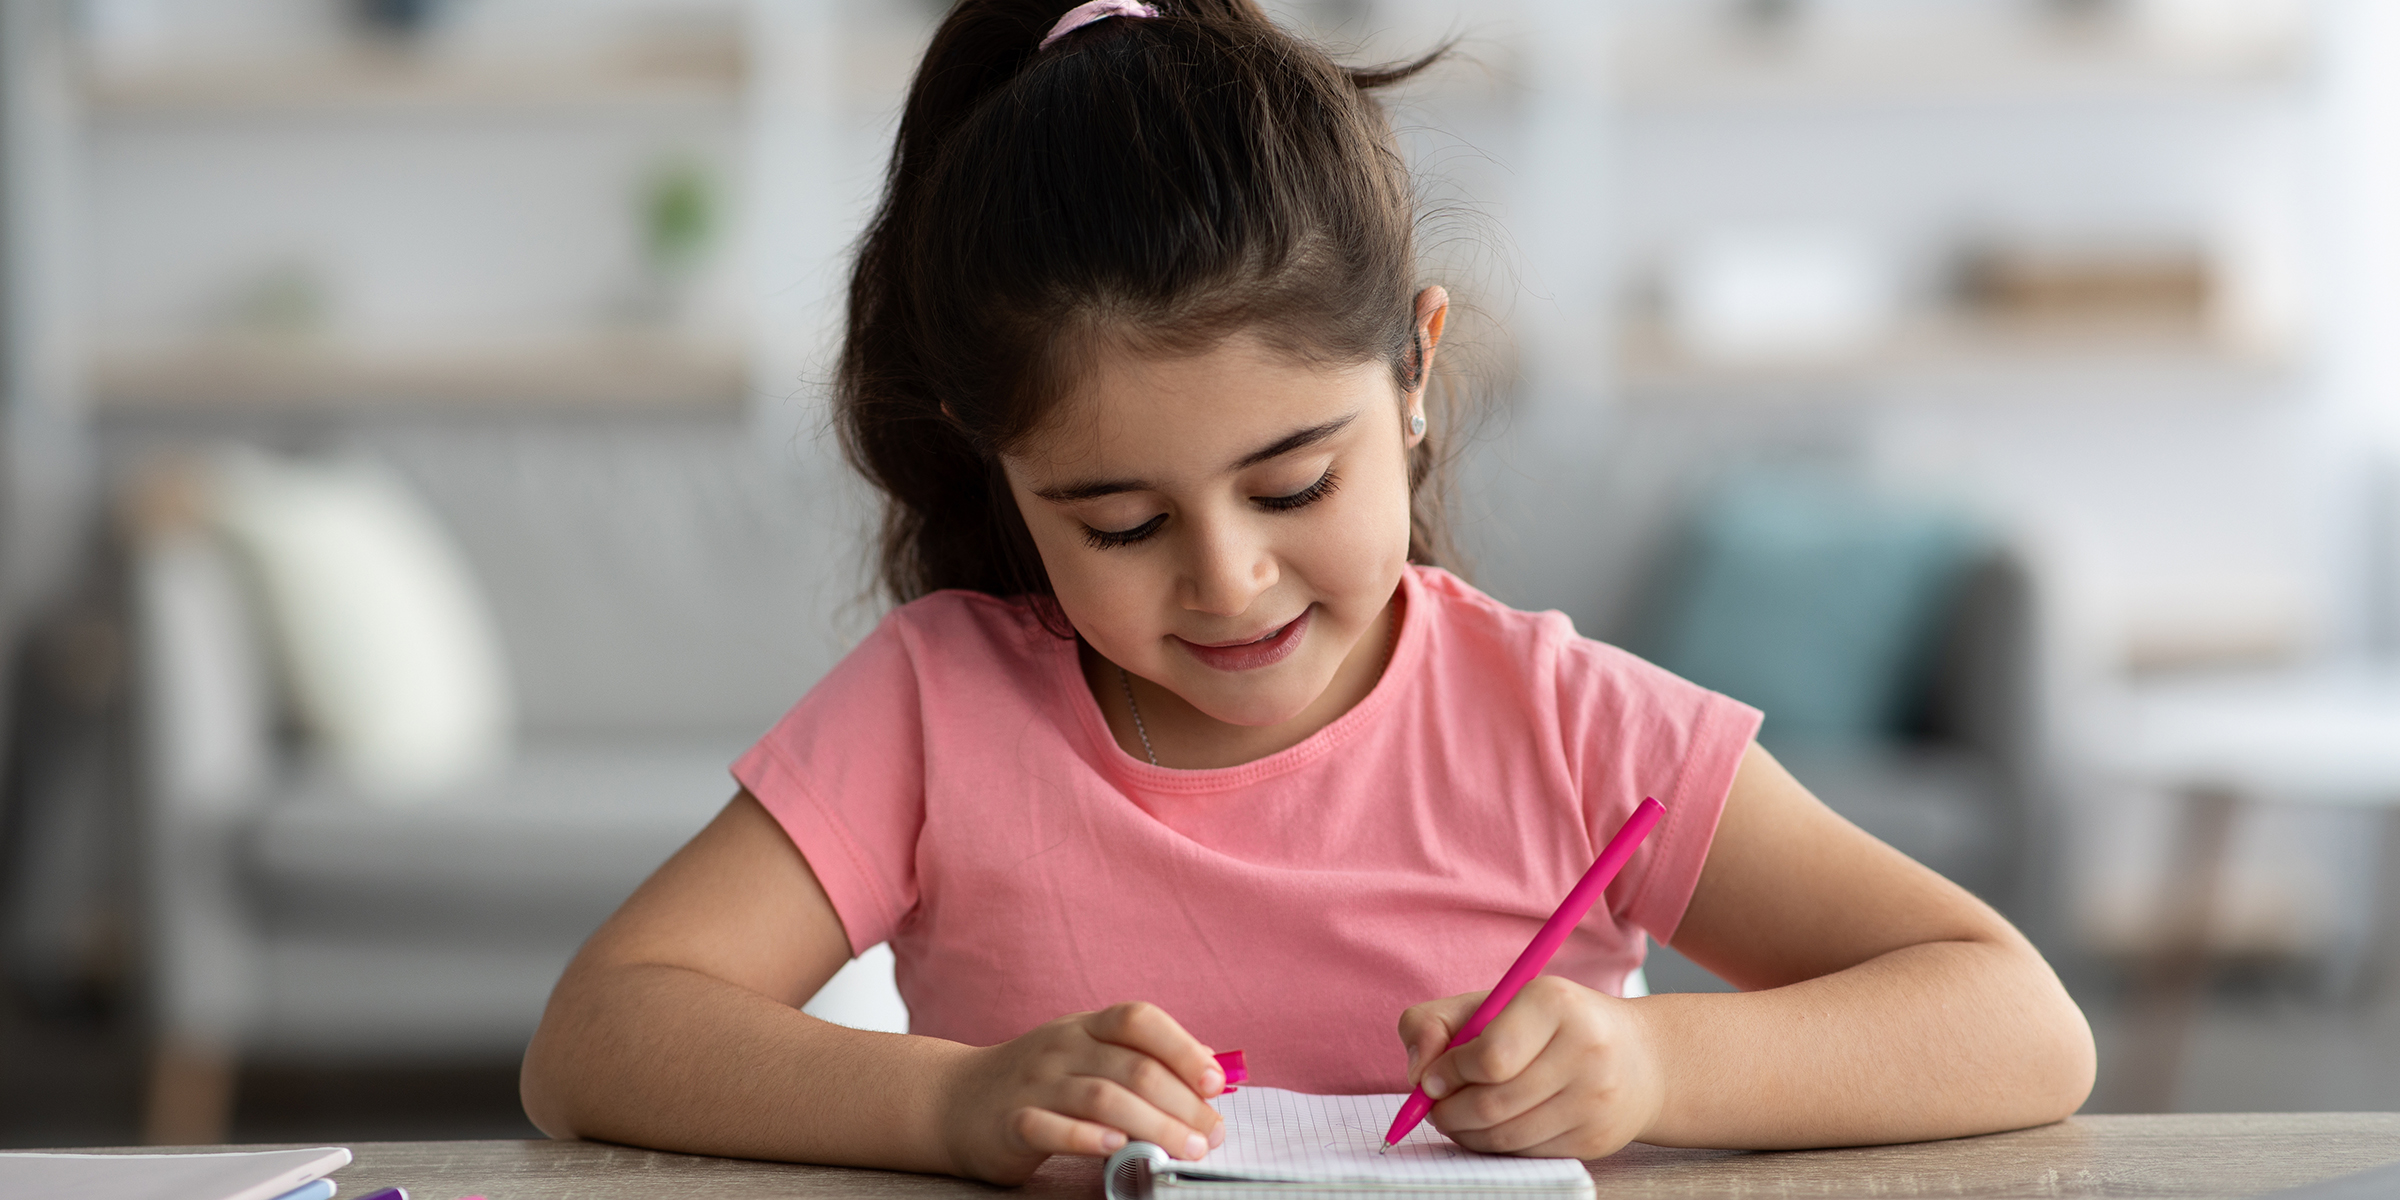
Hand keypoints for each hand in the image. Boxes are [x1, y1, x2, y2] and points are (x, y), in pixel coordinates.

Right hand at [938, 1001, 1227, 1183]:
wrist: (953, 1099)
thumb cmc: (1040, 1080)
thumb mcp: (1086, 1053)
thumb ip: (1140, 1058)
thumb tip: (1211, 1071)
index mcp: (1085, 1026)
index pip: (1138, 1019)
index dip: (1182, 1047)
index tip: (1215, 1083)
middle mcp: (1061, 1048)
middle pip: (1132, 1068)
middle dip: (1181, 1104)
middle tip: (1210, 1135)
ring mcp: (1034, 1084)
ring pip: (1101, 1097)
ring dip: (1152, 1125)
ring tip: (1184, 1149)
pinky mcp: (1010, 1123)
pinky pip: (1048, 1127)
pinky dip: (1086, 1137)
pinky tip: (1116, 1148)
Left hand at [1397, 976, 1663, 1159]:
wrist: (1639, 1059)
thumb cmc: (1549, 1026)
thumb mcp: (1493, 1003)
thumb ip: (1436, 1022)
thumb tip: (1418, 1073)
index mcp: (1554, 1002)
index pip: (1489, 1057)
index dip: (1448, 1074)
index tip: (1431, 1079)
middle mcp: (1585, 1049)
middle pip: (1493, 1103)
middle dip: (1448, 1112)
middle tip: (1434, 1108)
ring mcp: (1595, 1099)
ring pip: (1506, 1136)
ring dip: (1466, 1134)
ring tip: (1456, 1118)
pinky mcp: (1597, 1138)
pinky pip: (1527, 1154)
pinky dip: (1497, 1147)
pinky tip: (1492, 1128)